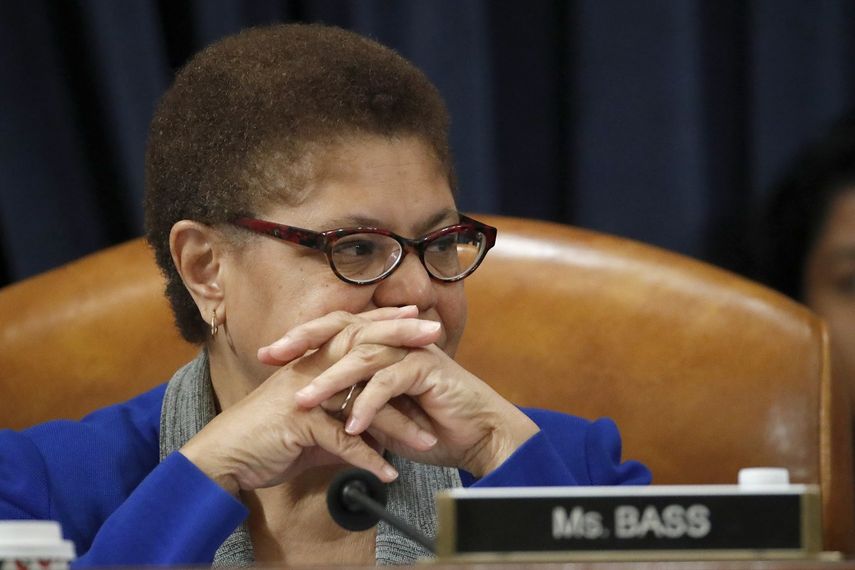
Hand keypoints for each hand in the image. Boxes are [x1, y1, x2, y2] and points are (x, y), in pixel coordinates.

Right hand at [180, 306, 443, 494]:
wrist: (225, 455)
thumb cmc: (267, 436)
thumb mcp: (310, 423)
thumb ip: (342, 421)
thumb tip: (373, 436)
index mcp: (313, 362)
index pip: (355, 332)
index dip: (387, 321)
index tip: (419, 315)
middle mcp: (310, 369)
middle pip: (362, 345)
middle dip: (401, 337)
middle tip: (437, 334)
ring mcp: (305, 393)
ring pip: (361, 399)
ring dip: (398, 423)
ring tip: (428, 441)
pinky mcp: (299, 422)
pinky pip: (343, 441)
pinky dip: (367, 460)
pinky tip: (389, 475)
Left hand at [264, 312, 539, 477]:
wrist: (478, 436)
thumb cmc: (431, 426)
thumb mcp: (382, 414)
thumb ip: (354, 401)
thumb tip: (315, 406)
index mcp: (383, 344)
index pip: (336, 331)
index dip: (302, 339)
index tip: (266, 356)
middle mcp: (395, 340)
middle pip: (344, 329)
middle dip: (305, 341)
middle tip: (271, 356)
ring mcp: (412, 351)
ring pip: (363, 355)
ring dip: (331, 380)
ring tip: (304, 401)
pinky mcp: (428, 369)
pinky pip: (390, 382)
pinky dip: (368, 405)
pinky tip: (352, 426)